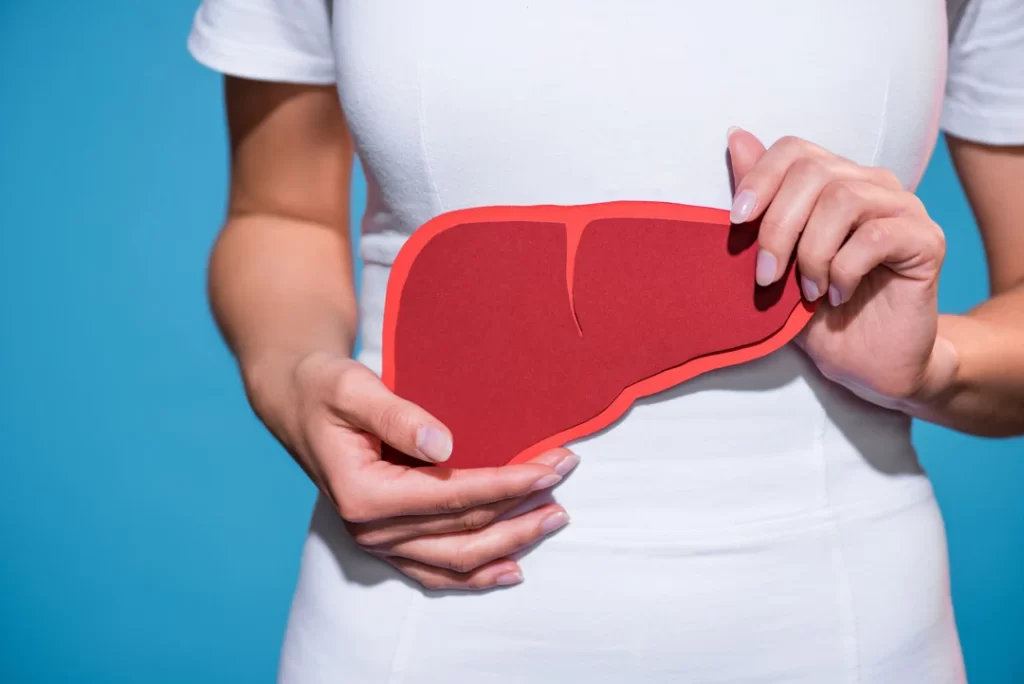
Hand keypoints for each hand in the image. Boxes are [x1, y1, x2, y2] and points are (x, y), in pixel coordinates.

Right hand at [244, 350, 577, 589]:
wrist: (296, 401)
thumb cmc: (324, 389)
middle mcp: (370, 529)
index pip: (454, 496)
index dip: (507, 483)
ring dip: (510, 543)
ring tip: (553, 519)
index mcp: (363, 494)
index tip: (550, 466)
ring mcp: (377, 542)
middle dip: (521, 508)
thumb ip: (397, 415)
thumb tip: (443, 444)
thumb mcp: (353, 389)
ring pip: (456, 559)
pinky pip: (435, 571)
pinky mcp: (386, 541)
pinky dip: (474, 575)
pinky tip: (510, 569)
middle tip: (564, 478)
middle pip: (464, 531)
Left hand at [726, 128, 958, 407]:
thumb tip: (736, 136)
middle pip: (814, 173)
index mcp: (833, 181)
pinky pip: (876, 235)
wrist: (866, 363)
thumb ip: (761, 201)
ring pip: (843, 200)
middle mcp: (870, 184)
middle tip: (766, 276)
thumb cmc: (816, 311)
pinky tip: (837, 295)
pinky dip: (844, 269)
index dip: (760, 179)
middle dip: (778, 227)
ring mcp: (903, 208)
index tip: (735, 222)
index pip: (794, 150)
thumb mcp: (774, 258)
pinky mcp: (926, 239)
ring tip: (807, 292)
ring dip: (811, 252)